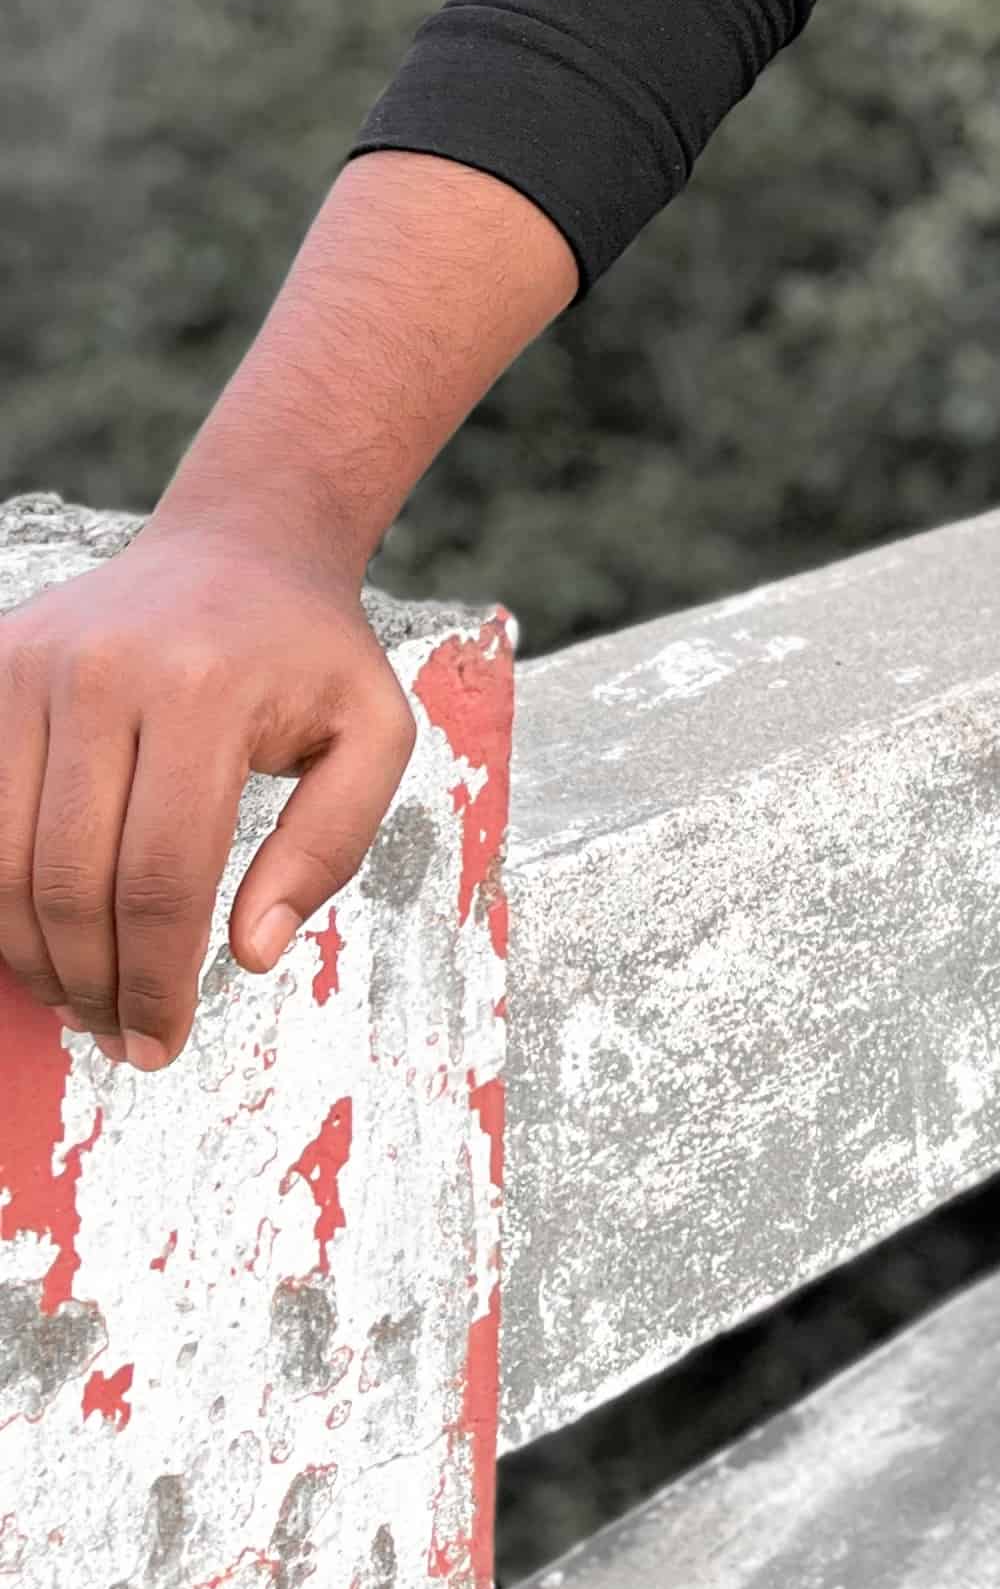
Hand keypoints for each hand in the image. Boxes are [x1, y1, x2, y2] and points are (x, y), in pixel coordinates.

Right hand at [0, 525, 416, 1070]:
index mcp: (204, 690)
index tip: (163, 1043)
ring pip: (1, 862)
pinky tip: (33, 936)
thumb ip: (330, 846)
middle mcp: (102, 672)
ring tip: (78, 997)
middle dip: (91, 984)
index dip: (155, 983)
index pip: (161, 879)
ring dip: (31, 956)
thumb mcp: (373, 735)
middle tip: (119, 1036)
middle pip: (68, 881)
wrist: (241, 545)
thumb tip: (252, 951)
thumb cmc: (311, 655)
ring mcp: (30, 667)